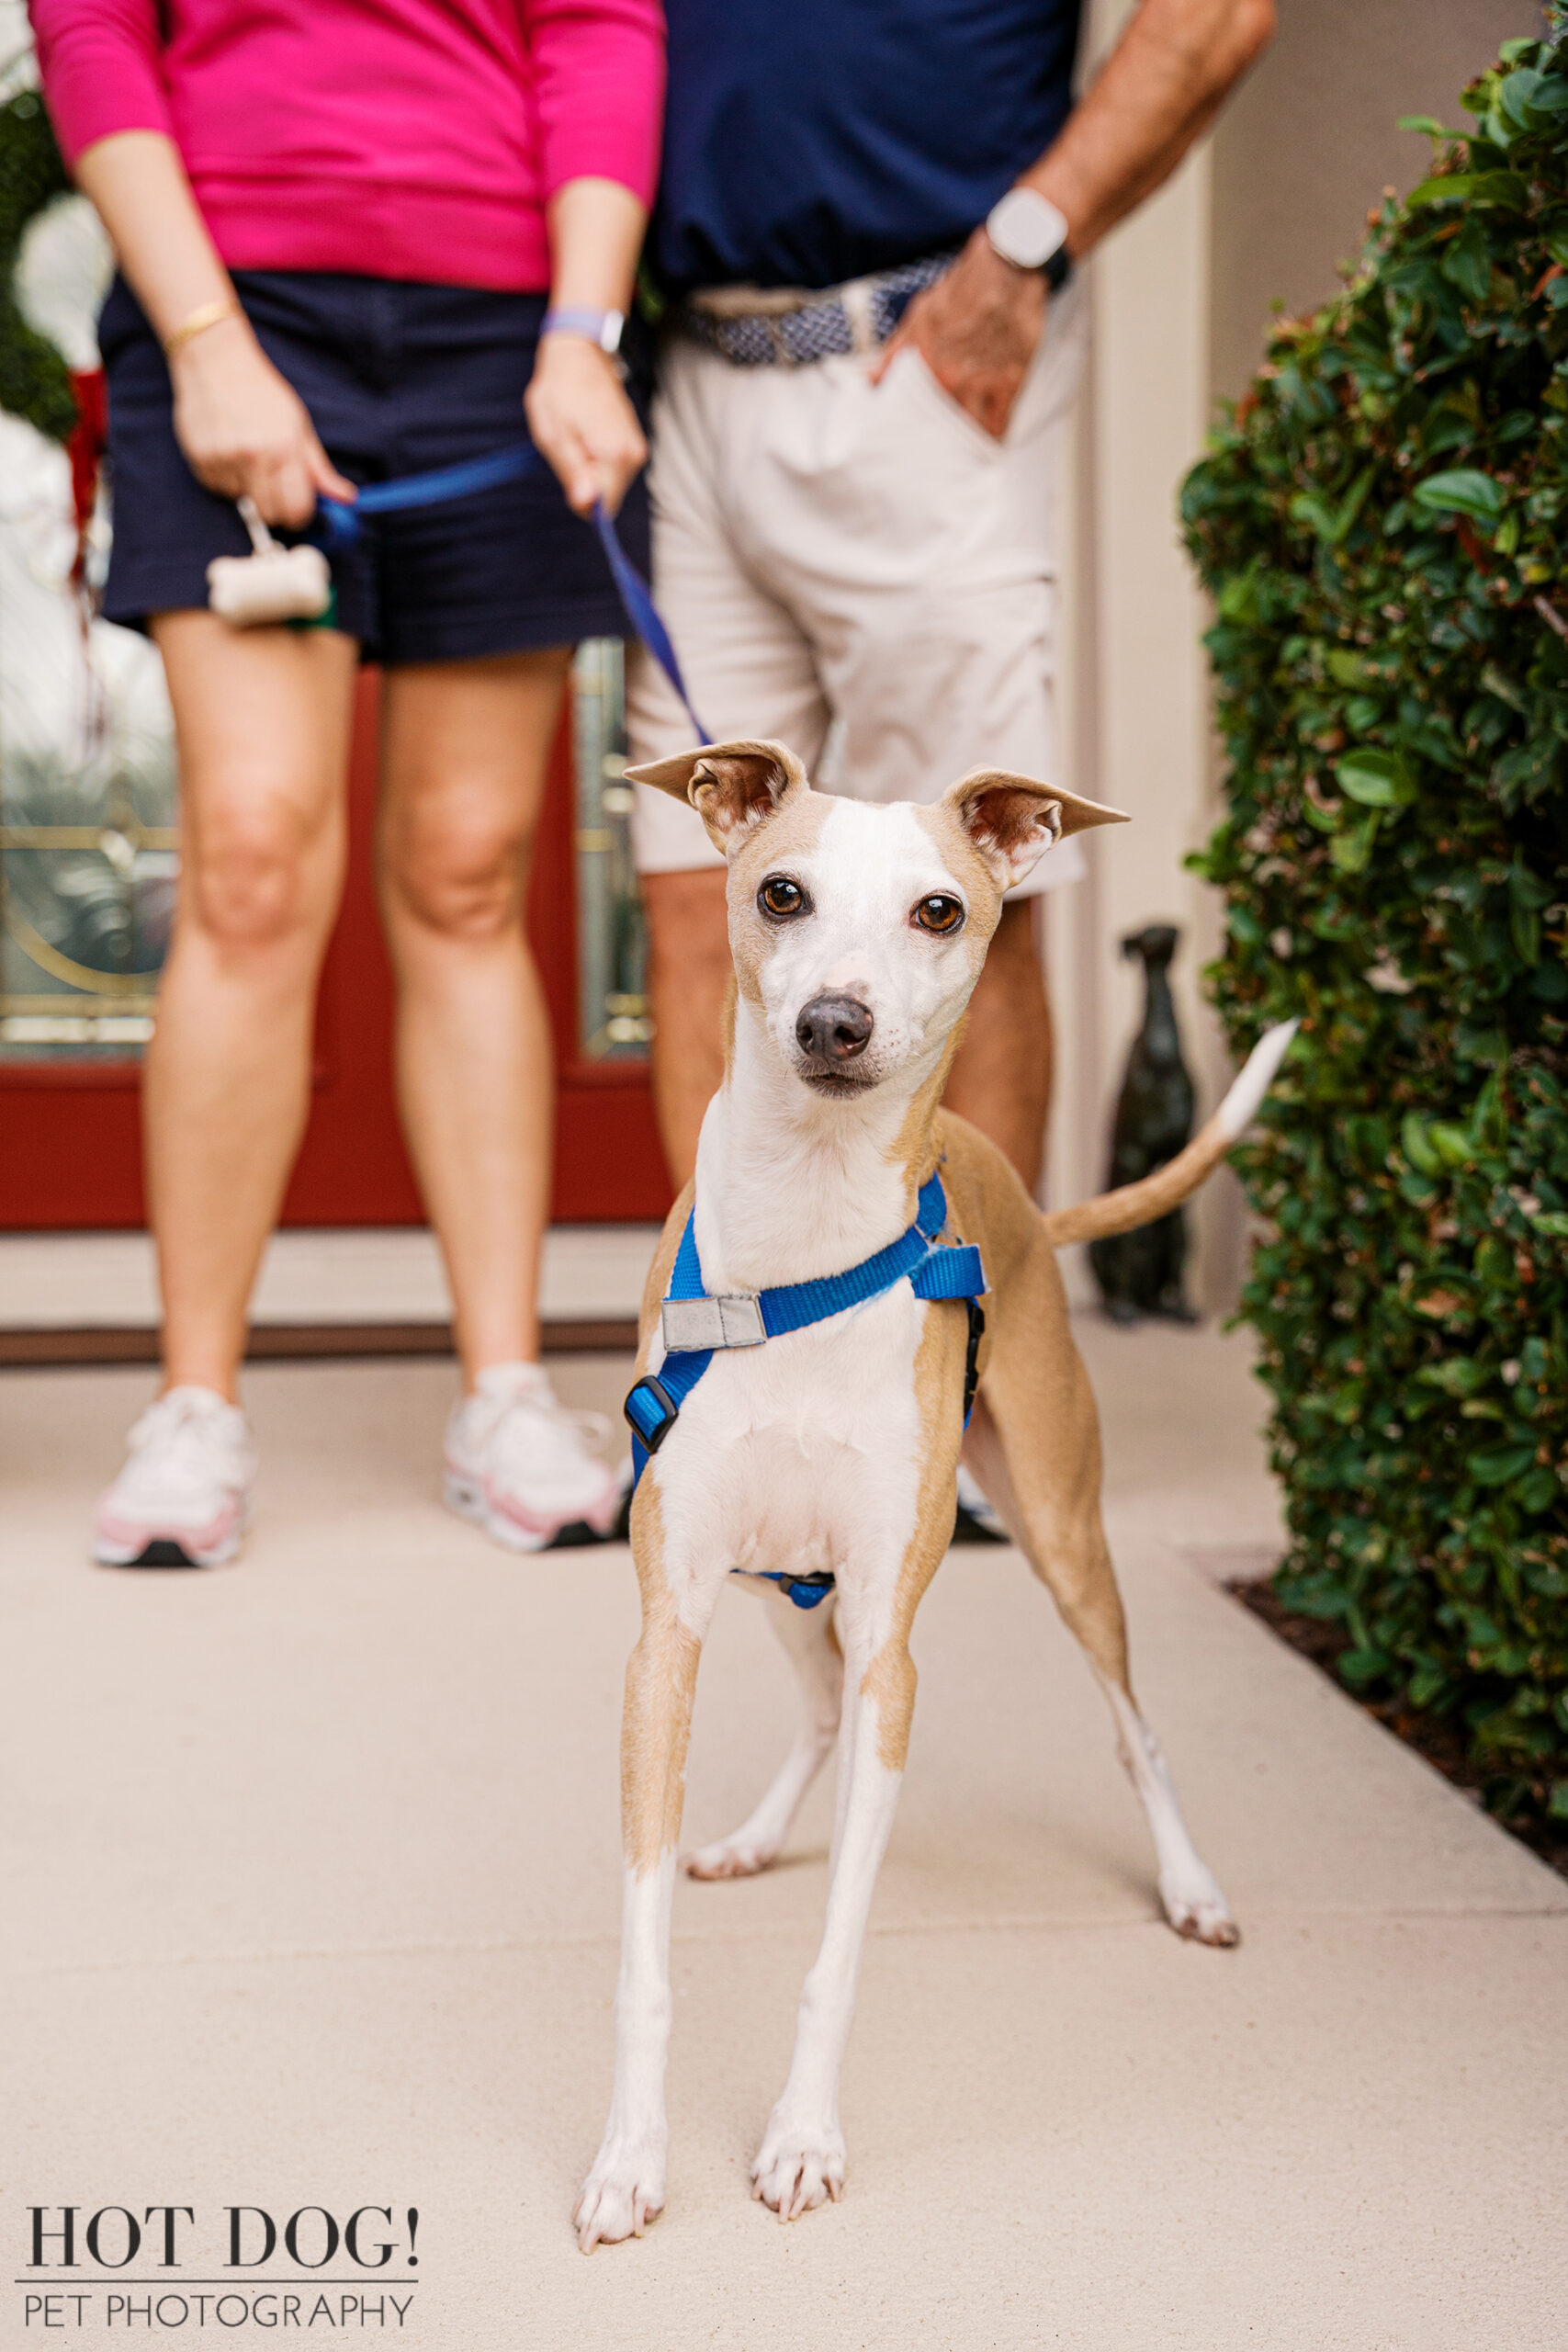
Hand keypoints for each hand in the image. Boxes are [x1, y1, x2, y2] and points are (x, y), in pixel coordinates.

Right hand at [170, 318, 354, 526]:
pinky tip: (227, 451)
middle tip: (272, 482)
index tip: (297, 507)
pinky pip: (218, 489)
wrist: (216, 361)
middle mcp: (253, 458)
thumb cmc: (262, 393)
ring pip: (242, 503)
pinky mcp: (200, 460)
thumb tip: (347, 498)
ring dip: (247, 489)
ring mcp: (224, 460)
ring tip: (246, 457)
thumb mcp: (298, 426)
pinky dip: (226, 479)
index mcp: (284, 450)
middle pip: (268, 515)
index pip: (296, 510)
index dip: (299, 514)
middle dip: (274, 505)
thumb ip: (319, 468)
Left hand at [524, 334, 647, 516]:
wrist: (579, 353)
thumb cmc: (559, 390)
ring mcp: (636, 448)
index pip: (603, 508)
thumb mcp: (553, 434)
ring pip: (608, 481)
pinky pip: (612, 466)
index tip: (568, 465)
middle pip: (606, 495)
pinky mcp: (634, 442)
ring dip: (587, 465)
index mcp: (615, 455)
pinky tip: (585, 430)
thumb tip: (586, 507)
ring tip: (576, 433)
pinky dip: (595, 455)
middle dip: (582, 478)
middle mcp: (634, 455)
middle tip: (569, 443)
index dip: (579, 497)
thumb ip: (572, 472)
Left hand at [871, 228, 1047, 439]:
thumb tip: (870, 380)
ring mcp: (982, 385)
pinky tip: (986, 446)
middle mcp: (952, 380)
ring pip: (970, 432)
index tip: (905, 445)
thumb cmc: (963, 289)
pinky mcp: (1010, 384)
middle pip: (939, 431)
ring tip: (957, 457)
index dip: (908, 434)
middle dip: (935, 445)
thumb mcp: (920, 315)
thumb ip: (895, 353)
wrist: (1008, 270)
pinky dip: (992, 439)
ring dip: (963, 446)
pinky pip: (1000, 424)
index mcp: (925, 366)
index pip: (910, 415)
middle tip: (931, 457)